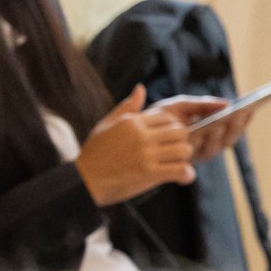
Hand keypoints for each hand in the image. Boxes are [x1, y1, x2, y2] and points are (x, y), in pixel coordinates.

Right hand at [75, 86, 195, 205]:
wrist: (84, 181)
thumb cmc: (93, 153)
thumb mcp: (105, 125)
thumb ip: (126, 107)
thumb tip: (141, 88)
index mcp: (132, 122)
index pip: (168, 117)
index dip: (172, 128)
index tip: (167, 139)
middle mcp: (140, 135)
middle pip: (181, 131)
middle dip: (182, 141)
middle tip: (175, 151)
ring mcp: (145, 154)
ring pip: (184, 149)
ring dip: (184, 158)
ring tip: (177, 164)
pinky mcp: (148, 172)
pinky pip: (180, 169)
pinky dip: (186, 174)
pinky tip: (181, 177)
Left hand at [154, 94, 252, 164]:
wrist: (127, 136)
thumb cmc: (153, 117)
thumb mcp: (176, 106)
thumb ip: (200, 104)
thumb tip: (226, 103)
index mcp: (208, 129)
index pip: (232, 126)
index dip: (243, 119)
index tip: (251, 108)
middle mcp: (204, 143)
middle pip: (228, 138)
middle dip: (234, 127)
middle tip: (237, 115)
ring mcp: (194, 154)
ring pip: (214, 148)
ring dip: (218, 136)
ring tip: (219, 122)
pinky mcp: (181, 163)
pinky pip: (196, 156)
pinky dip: (200, 145)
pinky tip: (201, 134)